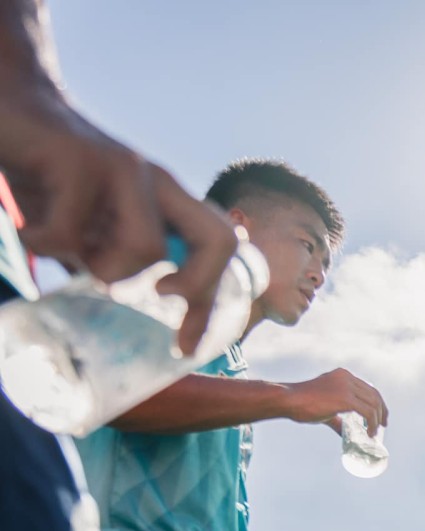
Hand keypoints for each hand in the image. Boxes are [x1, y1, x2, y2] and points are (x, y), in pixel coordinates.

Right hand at [0, 88, 236, 355]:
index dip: (210, 306)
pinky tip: (31, 231)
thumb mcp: (93, 230)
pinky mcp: (79, 159)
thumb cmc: (52, 180)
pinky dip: (45, 243)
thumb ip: (114, 261)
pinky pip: (72, 233)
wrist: (10, 107)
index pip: (219, 251)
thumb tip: (121, 323)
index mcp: (167, 201)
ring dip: (103, 268)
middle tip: (161, 297)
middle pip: (218, 241)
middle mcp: (156, 183)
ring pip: (146, 248)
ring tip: (67, 249)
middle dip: (198, 287)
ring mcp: (122, 168)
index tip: (184, 345)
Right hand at [284, 368, 388, 433]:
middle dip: (382, 411)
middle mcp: (347, 378)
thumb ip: (337, 418)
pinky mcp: (345, 399)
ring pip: (373, 403)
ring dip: (377, 419)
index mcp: (343, 376)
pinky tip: (370, 433)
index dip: (377, 402)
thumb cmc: (302, 404)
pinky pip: (367, 412)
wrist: (289, 399)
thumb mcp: (325, 408)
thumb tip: (344, 432)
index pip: (368, 388)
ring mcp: (347, 387)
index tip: (380, 416)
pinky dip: (372, 423)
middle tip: (383, 425)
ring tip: (375, 432)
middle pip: (374, 394)